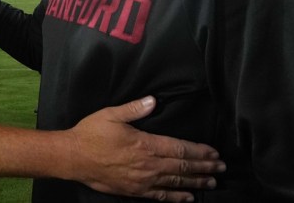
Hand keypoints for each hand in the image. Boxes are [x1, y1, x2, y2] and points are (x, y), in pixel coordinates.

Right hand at [69, 96, 224, 201]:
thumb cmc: (91, 133)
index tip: (214, 153)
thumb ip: (134, 108)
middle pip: (182, 167)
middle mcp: (148, 165)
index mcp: (145, 144)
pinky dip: (177, 197)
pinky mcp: (134, 191)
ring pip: (175, 183)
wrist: (72, 158)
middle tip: (221, 168)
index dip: (199, 152)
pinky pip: (160, 196)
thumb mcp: (111, 115)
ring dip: (196, 182)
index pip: (180, 149)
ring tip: (211, 182)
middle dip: (204, 168)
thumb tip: (154, 100)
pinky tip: (189, 198)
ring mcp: (142, 180)